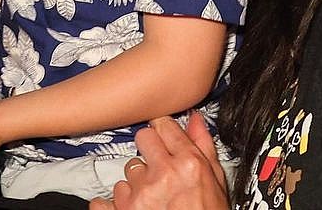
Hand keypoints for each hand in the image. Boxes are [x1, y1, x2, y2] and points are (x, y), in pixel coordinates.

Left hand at [89, 112, 229, 209]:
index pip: (164, 125)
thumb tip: (195, 121)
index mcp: (188, 164)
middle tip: (159, 168)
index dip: (165, 133)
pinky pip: (105, 198)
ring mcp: (139, 196)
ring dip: (137, 182)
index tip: (165, 139)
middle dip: (150, 150)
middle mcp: (161, 175)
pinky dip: (115, 205)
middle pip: (143, 139)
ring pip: (128, 170)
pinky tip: (133, 209)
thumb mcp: (216, 184)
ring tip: (153, 198)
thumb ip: (204, 147)